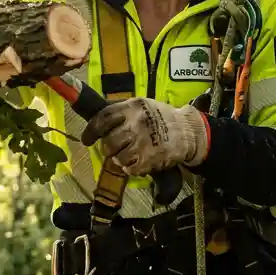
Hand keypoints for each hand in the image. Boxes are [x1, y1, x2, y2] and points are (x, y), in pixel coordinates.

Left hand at [81, 98, 209, 174]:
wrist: (189, 131)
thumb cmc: (162, 117)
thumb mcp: (142, 105)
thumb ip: (121, 111)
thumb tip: (97, 120)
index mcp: (132, 107)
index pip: (103, 118)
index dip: (92, 131)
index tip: (86, 139)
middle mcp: (136, 123)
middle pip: (109, 142)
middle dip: (109, 148)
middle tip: (115, 148)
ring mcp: (143, 141)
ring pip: (117, 157)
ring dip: (121, 159)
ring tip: (130, 154)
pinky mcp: (150, 158)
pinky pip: (129, 169)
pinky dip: (131, 168)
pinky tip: (139, 162)